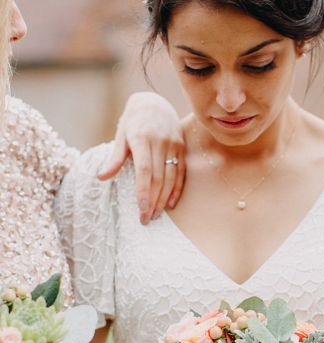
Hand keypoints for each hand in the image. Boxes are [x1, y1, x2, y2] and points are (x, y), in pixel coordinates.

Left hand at [97, 93, 186, 223]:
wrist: (155, 102)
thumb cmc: (133, 120)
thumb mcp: (121, 134)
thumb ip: (115, 158)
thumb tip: (101, 177)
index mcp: (141, 138)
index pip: (144, 170)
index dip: (143, 191)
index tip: (141, 209)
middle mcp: (159, 142)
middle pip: (157, 178)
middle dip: (152, 201)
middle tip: (146, 219)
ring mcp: (173, 146)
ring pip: (170, 178)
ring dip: (163, 199)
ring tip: (156, 215)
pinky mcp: (182, 149)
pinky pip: (180, 174)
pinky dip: (176, 190)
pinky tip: (170, 204)